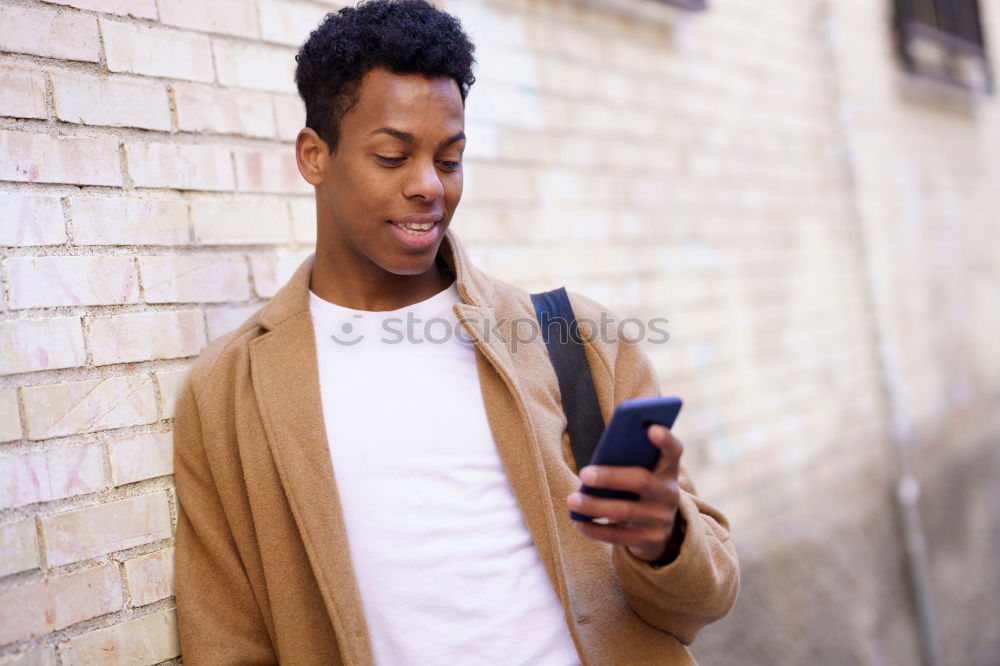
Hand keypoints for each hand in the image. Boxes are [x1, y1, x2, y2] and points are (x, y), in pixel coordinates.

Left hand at [567, 423, 682, 562]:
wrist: (658, 530)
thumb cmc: (639, 489)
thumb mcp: (642, 472)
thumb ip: (628, 459)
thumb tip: (599, 454)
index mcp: (667, 469)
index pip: (673, 450)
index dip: (665, 439)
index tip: (651, 428)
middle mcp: (669, 493)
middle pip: (641, 481)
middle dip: (610, 477)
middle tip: (583, 473)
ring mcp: (661, 519)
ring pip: (625, 511)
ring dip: (595, 505)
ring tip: (572, 499)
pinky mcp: (649, 540)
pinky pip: (618, 536)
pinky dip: (595, 529)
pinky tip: (578, 522)